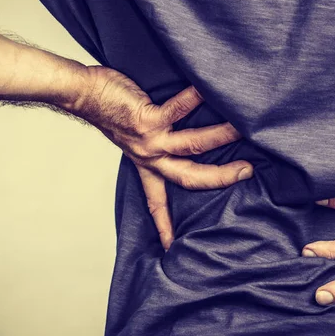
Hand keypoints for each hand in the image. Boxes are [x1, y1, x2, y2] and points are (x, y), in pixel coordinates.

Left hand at [73, 66, 253, 249]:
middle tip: (248, 172)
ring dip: (220, 136)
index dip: (165, 225)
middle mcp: (150, 157)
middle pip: (188, 178)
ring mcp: (149, 140)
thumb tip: (188, 135)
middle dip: (220, 178)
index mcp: (146, 165)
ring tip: (243, 127)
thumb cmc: (112, 111)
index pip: (157, 202)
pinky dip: (194, 99)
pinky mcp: (147, 119)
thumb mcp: (134, 138)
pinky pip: (176, 109)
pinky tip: (207, 88)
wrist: (86, 94)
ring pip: (191, 144)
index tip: (172, 247)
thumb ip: (159, 142)